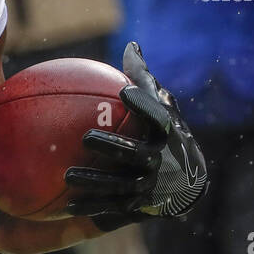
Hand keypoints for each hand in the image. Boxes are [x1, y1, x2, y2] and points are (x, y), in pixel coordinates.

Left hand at [65, 42, 207, 223]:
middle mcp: (161, 161)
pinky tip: (65, 206)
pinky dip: (91, 208)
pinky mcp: (141, 206)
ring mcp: (151, 186)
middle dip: (113, 147)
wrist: (189, 180)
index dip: (143, 105)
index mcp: (166, 134)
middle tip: (86, 137)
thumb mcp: (162, 107)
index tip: (124, 91)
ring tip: (67, 176)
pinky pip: (113, 208)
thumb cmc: (167, 134)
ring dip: (95, 182)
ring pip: (122, 185)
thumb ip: (144, 80)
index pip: (158, 118)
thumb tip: (131, 45)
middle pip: (137, 155)